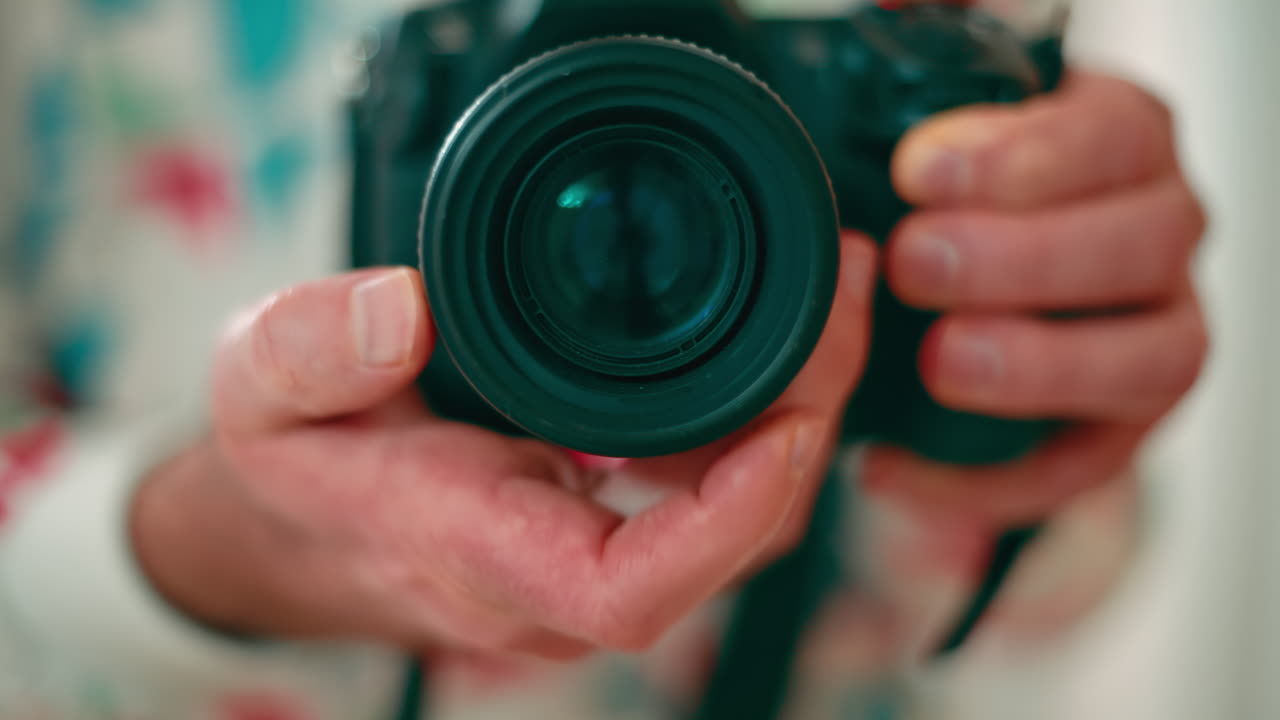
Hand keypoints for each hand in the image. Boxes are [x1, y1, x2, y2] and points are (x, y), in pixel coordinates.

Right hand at [130, 234, 876, 658]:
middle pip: (727, 550)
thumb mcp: (259, 387)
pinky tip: (787, 336)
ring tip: (831, 294)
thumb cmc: (293, 461)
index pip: (624, 593)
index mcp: (472, 547)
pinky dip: (770, 418)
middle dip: (806, 431)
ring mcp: (593, 562)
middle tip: (838, 297)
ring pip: (741, 525)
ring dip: (804, 415)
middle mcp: (554, 579)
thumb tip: (402, 309)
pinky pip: (719, 496)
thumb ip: (308, 349)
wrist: (305, 524)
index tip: (789, 427)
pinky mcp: (612, 530)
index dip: (725, 527)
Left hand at [863, 71, 1208, 525]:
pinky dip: (996, 478)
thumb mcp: (936, 115)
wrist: (972, 298)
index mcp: (1115, 142)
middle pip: (1145, 241)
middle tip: (916, 261)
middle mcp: (1157, 232)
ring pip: (1153, 357)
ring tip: (943, 362)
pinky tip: (895, 468)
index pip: (1110, 133)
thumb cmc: (950, 196)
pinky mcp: (1120, 428)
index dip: (1023, 155)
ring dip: (1045, 363)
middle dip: (1027, 255)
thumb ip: (931, 53)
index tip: (919, 169)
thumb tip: (896, 2)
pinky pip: (1088, 466)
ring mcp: (1155, 332)